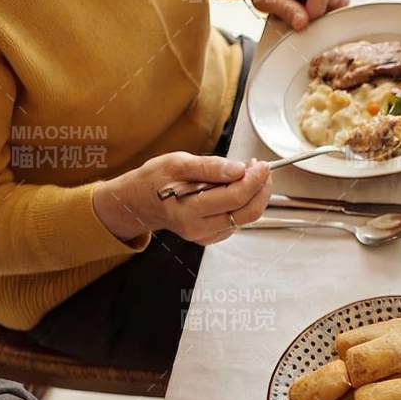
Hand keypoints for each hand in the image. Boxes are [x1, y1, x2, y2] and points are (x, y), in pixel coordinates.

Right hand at [91, 152, 271, 243]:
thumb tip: (237, 169)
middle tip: (260, 168)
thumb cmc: (156, 180)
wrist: (140, 201)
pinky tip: (237, 189)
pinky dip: (244, 204)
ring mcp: (205, 235)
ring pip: (245, 218)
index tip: (260, 164)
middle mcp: (197, 227)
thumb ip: (209, 167)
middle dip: (260, 188)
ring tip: (248, 174)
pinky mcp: (210, 236)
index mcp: (188, 209)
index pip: (234, 197)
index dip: (254, 180)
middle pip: (246, 212)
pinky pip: (237, 222)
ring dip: (254, 195)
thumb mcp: (177, 163)